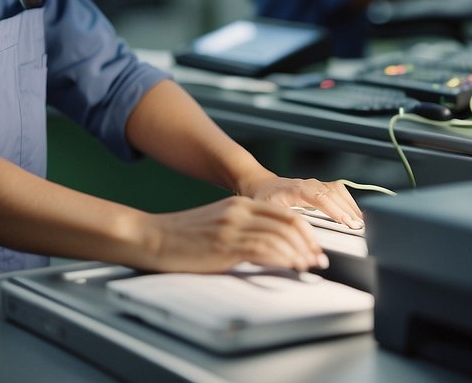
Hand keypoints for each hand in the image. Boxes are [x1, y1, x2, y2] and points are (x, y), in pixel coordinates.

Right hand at [135, 196, 326, 273]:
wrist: (152, 237)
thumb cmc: (183, 238)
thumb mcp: (217, 226)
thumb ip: (243, 231)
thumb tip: (270, 250)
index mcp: (239, 203)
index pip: (284, 213)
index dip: (305, 231)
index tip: (315, 248)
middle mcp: (239, 210)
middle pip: (288, 222)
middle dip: (309, 243)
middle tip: (319, 260)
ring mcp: (232, 226)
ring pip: (279, 235)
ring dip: (299, 253)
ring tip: (309, 267)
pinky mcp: (224, 243)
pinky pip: (262, 248)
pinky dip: (282, 258)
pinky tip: (291, 267)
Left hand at [241, 175, 362, 230]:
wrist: (264, 185)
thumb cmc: (265, 200)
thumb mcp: (268, 213)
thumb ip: (282, 225)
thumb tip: (297, 242)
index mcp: (295, 189)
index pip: (319, 197)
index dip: (334, 210)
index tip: (347, 222)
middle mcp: (309, 184)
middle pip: (333, 194)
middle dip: (347, 211)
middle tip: (359, 228)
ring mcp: (317, 184)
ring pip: (339, 192)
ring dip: (350, 207)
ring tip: (360, 224)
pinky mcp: (322, 186)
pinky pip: (339, 192)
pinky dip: (349, 203)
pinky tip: (356, 216)